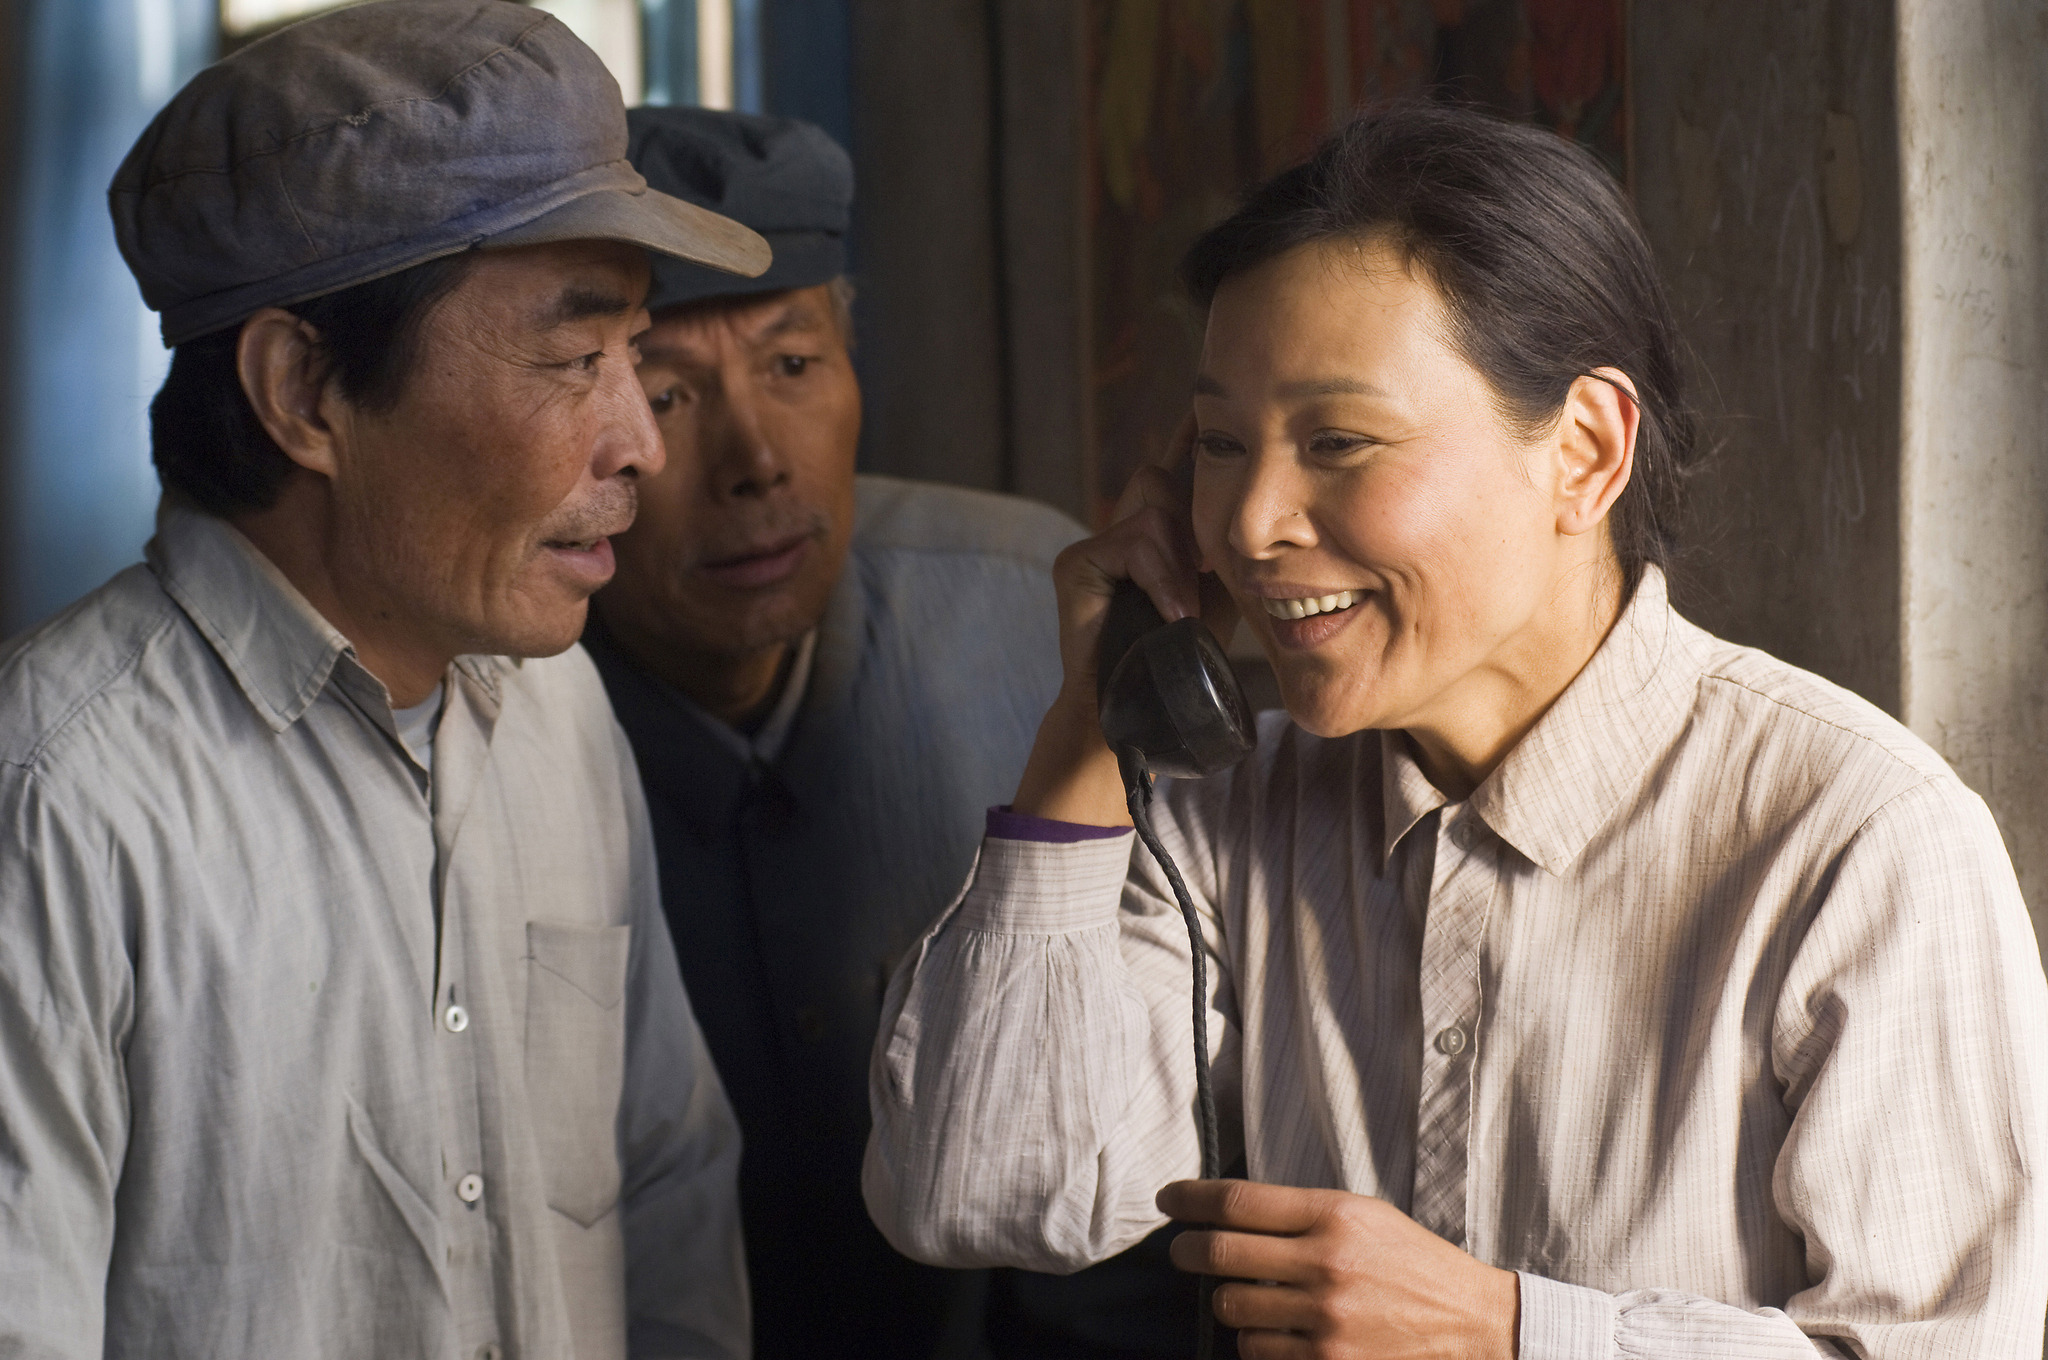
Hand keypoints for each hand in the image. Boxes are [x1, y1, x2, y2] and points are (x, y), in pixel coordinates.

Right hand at [1011, 417, 1235, 823]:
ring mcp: (1101, 540)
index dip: (1199, 427)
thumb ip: (1232, 535)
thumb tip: (1260, 481)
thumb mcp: (1227, 584)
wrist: (1143, 706)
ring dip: (1182, 556)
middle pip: (1172, 474)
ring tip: (1185, 603)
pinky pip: (1133, 539)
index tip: (1214, 392)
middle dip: (1199, 516)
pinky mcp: (1078, 560)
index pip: (1186, 458)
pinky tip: (1168, 609)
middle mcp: (1131, 520)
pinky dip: (1159, 576)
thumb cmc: (1188, 652)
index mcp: (1169, 522)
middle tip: (1209, 574)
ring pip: (1155, 502)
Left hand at [1158, 1179, 1518, 1359]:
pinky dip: (1258, 1342)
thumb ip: (1300, 1213)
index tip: (1168, 1201)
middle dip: (1186, 1251)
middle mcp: (1327, 1264)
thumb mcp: (1364, 1216)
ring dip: (1229, 1302)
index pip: (1238, 1201)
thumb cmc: (1411, 1263)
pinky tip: (1279, 1332)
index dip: (1190, 1199)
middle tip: (1181, 1251)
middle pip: (1220, 1254)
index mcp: (1335, 1215)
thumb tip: (1226, 1212)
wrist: (1472, 1324)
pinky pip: (1258, 1351)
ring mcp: (1326, 1319)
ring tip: (1250, 1297)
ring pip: (1232, 1308)